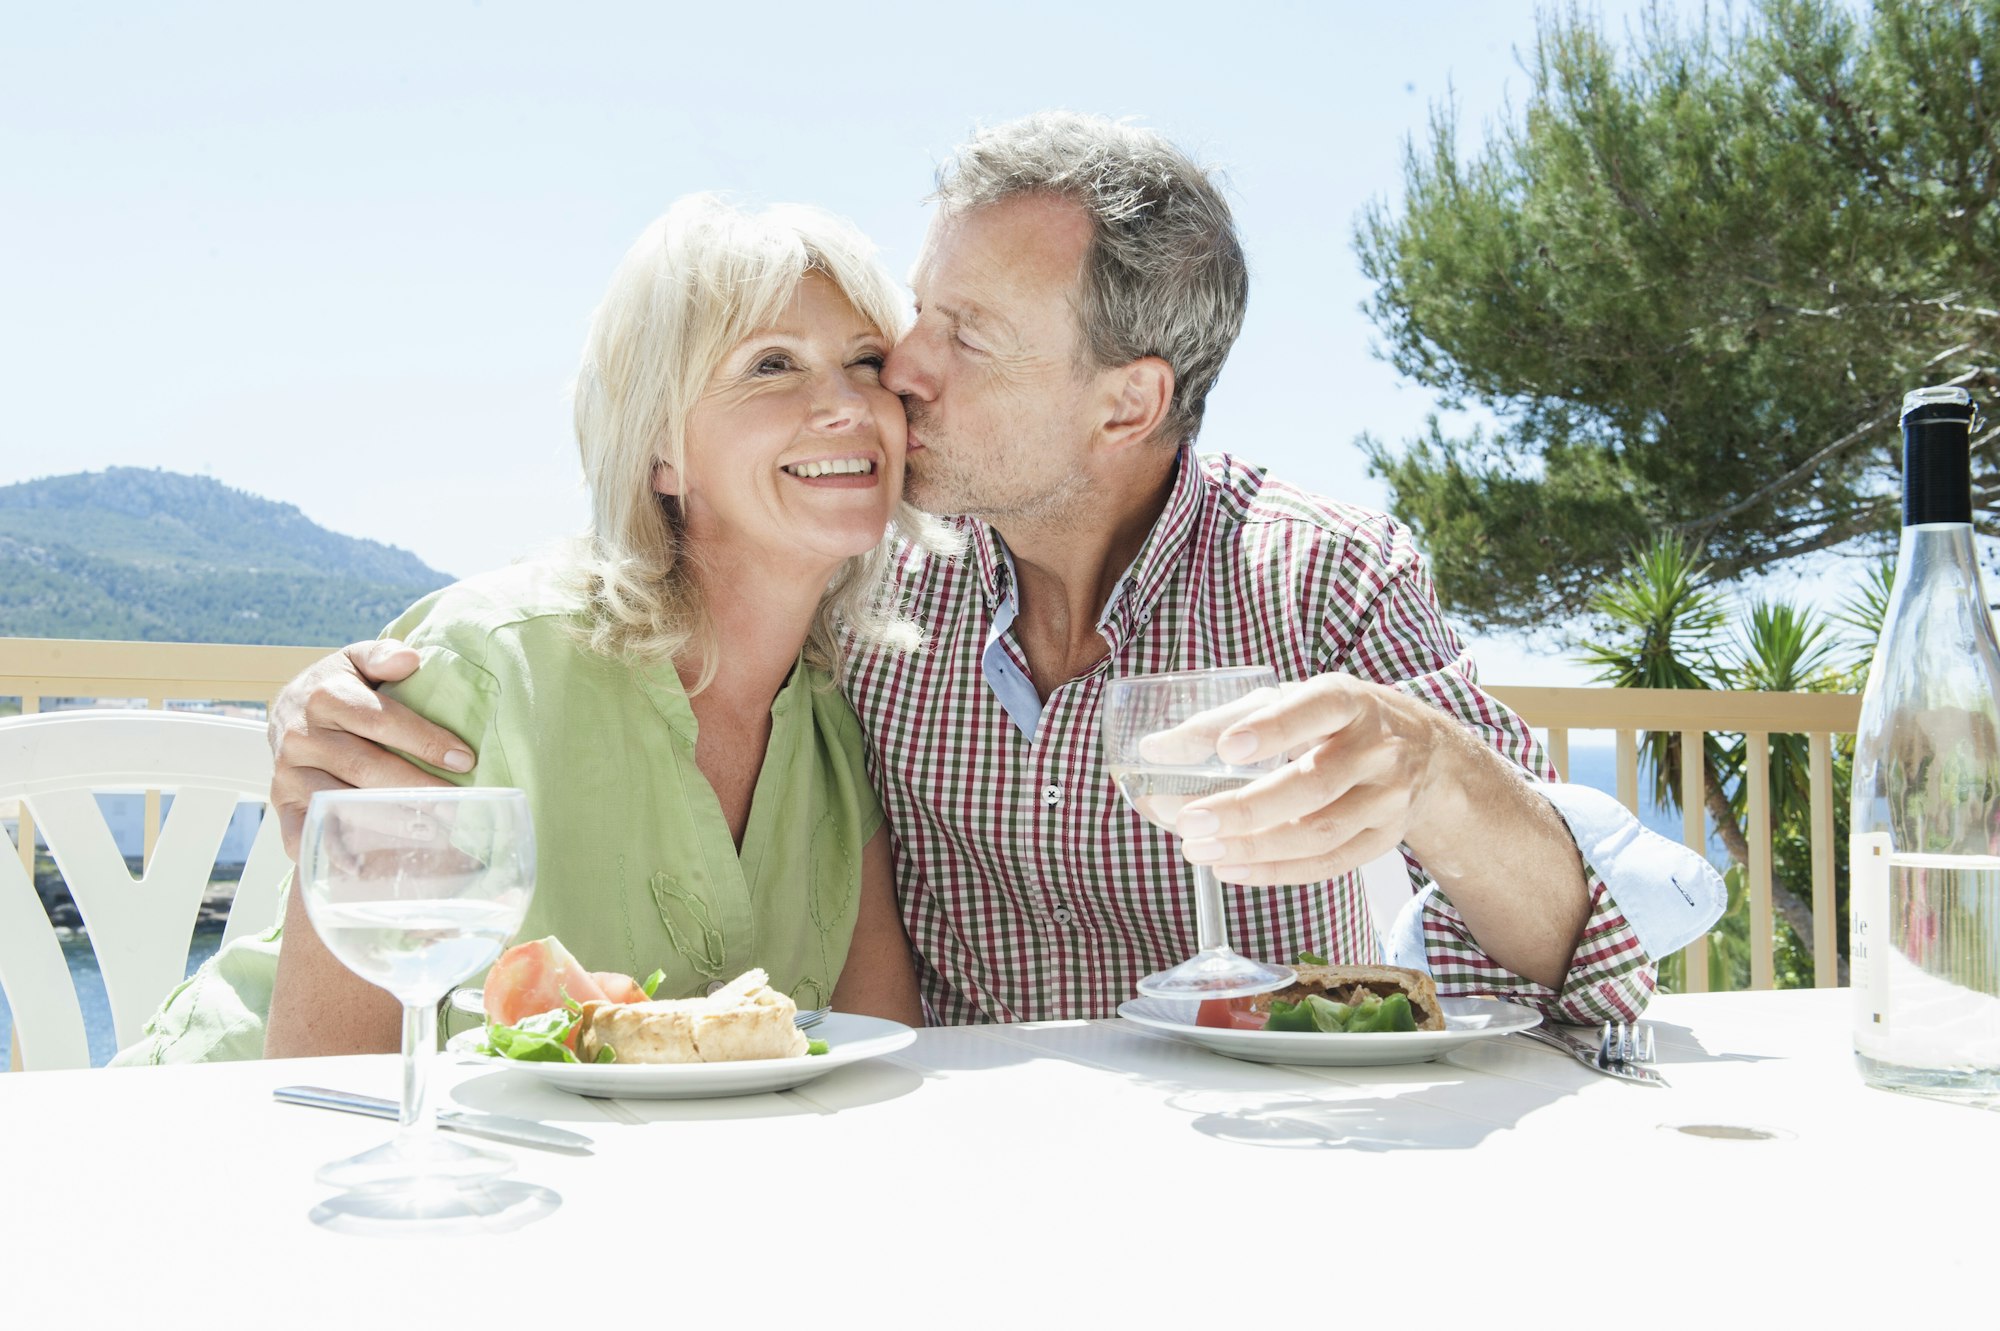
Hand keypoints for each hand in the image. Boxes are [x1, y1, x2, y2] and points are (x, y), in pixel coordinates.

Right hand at [267, 639, 473, 857]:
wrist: (289, 710)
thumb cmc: (341, 687)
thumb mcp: (358, 660)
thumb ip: (384, 656)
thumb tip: (411, 658)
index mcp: (325, 695)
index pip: (381, 720)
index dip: (424, 740)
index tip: (464, 760)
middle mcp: (300, 734)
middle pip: (365, 766)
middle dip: (415, 788)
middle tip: (457, 807)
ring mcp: (287, 771)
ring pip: (340, 801)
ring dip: (385, 821)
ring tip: (431, 833)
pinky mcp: (281, 801)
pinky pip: (303, 831)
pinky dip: (330, 850)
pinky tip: (364, 866)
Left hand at [1172, 673, 1449, 884]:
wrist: (1425, 753)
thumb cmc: (1337, 722)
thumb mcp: (1290, 701)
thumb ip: (1223, 721)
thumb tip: (1154, 749)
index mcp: (1348, 700)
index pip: (1315, 710)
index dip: (1272, 729)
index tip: (1227, 748)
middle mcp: (1376, 748)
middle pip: (1313, 786)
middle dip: (1246, 808)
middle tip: (1188, 819)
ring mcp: (1386, 798)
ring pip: (1320, 833)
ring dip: (1253, 847)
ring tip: (1198, 849)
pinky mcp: (1383, 839)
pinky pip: (1328, 864)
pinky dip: (1274, 871)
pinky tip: (1230, 867)